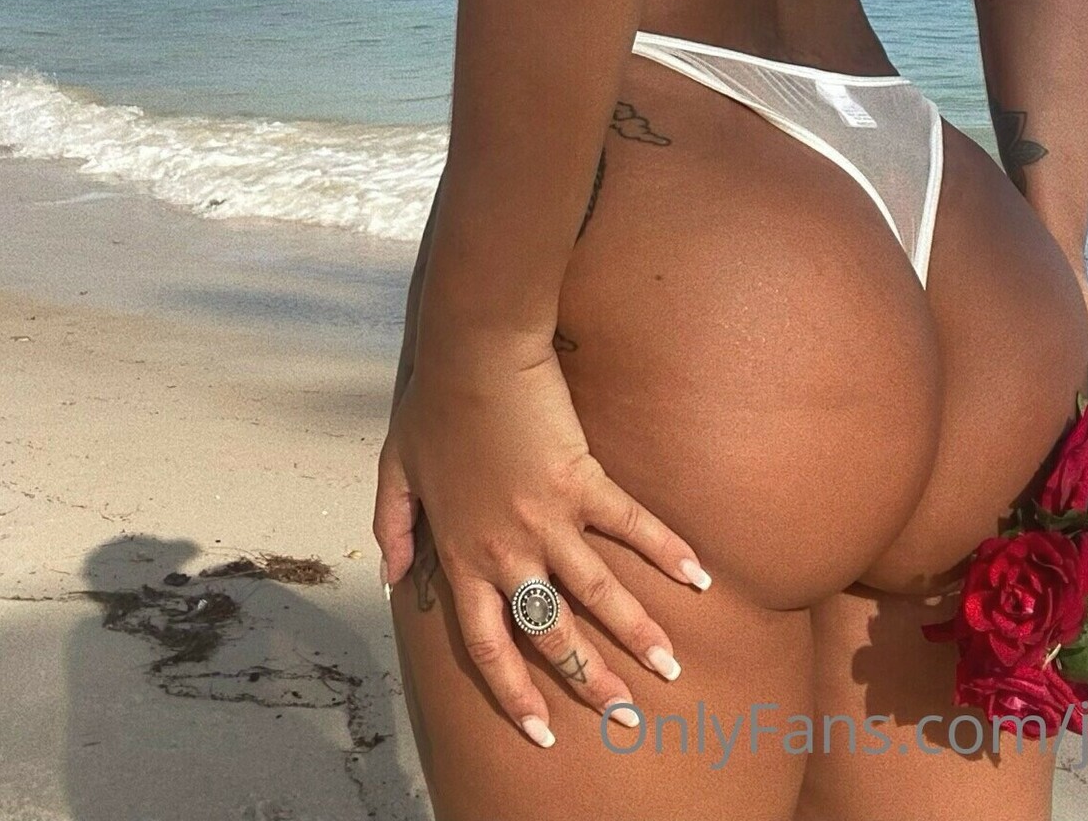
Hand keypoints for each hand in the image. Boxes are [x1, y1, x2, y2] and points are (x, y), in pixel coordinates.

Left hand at [374, 337, 707, 747]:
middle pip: (552, 635)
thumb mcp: (396, 471)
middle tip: (627, 718)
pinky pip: (632, 524)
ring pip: (599, 594)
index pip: (489, 647)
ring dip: (638, 634)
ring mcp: (549, 519)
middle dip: (591, 683)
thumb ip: (392, 528)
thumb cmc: (433, 406)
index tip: (543, 733)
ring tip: (670, 667)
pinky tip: (698, 575)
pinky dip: (666, 550)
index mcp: (462, 557)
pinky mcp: (583, 480)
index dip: (516, 695)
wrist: (474, 354)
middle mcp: (507, 552)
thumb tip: (390, 576)